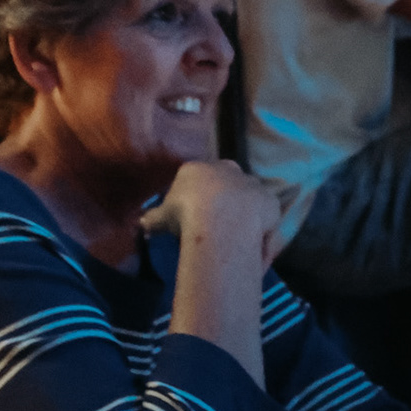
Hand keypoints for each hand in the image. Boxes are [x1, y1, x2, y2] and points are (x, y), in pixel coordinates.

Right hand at [142, 161, 283, 271]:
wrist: (220, 220)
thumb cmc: (185, 213)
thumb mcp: (161, 218)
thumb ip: (151, 219)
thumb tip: (140, 224)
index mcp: (197, 168)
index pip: (194, 177)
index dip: (193, 196)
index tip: (191, 214)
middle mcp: (226, 169)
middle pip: (224, 181)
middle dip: (221, 198)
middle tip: (214, 222)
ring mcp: (251, 183)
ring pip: (247, 196)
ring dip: (243, 210)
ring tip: (236, 234)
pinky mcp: (270, 200)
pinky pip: (264, 214)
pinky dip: (260, 226)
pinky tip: (253, 242)